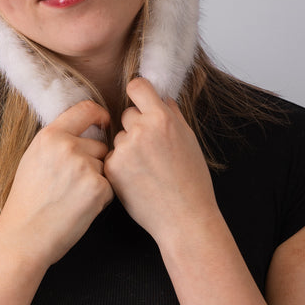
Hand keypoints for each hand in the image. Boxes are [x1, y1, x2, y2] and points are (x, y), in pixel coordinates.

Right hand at [0, 99, 113, 266]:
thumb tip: (83, 128)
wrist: (25, 235)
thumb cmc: (27, 202)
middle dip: (94, 161)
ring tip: (73, 198)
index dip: (99, 114)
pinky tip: (81, 207)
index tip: (104, 122)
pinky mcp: (98, 187)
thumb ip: (57, 142)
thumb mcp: (33, 159)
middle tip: (73, 184)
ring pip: (104, 166)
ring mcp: (84, 166)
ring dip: (97, 180)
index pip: (85, 110)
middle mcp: (67, 146)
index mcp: (49, 136)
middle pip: (99, 145)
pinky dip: (100, 198)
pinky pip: (110, 186)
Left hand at [104, 78, 217, 245]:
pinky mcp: (112, 168)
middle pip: (127, 114)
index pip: (137, 86)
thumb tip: (161, 96)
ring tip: (148, 169)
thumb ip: (173, 114)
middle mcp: (141, 130)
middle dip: (137, 126)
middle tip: (153, 150)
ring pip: (119, 137)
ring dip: (128, 147)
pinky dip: (121, 166)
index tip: (140, 100)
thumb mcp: (189, 140)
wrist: (184, 217)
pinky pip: (112, 157)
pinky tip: (138, 180)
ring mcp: (124, 150)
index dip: (138, 92)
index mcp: (163, 119)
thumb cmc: (192, 180)